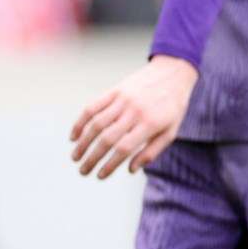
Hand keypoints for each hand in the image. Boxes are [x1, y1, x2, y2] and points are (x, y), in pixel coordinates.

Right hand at [69, 55, 198, 179]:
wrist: (173, 72)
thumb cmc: (172, 106)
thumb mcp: (170, 131)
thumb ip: (151, 151)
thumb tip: (130, 170)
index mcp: (150, 123)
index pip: (124, 148)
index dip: (109, 165)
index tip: (100, 176)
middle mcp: (134, 111)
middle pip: (107, 138)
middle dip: (92, 158)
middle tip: (83, 171)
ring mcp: (123, 99)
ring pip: (96, 123)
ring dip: (83, 142)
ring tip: (75, 157)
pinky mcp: (115, 90)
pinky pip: (93, 106)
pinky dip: (81, 121)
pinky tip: (74, 136)